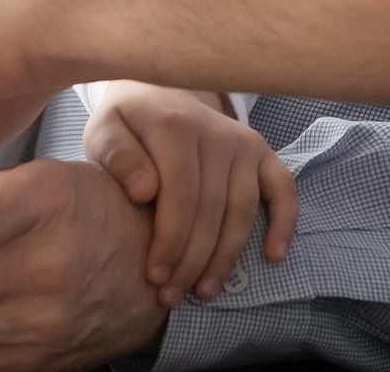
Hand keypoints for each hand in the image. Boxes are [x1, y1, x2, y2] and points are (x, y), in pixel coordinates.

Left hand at [83, 84, 296, 306]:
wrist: (159, 92)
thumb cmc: (128, 124)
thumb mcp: (105, 131)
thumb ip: (117, 156)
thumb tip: (145, 191)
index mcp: (176, 126)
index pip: (181, 195)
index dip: (171, 241)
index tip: (155, 277)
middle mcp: (217, 132)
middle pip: (212, 209)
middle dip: (193, 260)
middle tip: (172, 297)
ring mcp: (243, 142)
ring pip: (243, 210)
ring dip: (226, 257)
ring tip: (205, 291)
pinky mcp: (261, 152)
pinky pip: (283, 188)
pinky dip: (284, 223)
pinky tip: (273, 256)